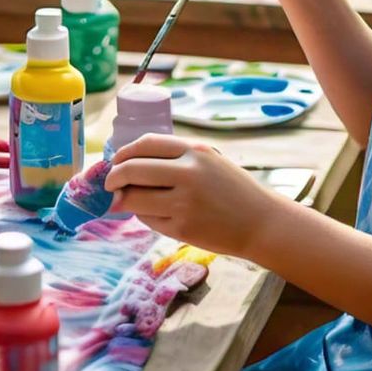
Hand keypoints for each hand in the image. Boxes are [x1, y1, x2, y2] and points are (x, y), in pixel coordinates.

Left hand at [104, 133, 275, 256]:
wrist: (262, 222)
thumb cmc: (232, 189)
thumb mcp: (209, 160)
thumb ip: (174, 158)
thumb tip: (128, 163)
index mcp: (194, 150)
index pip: (145, 144)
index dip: (123, 153)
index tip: (115, 161)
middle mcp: (188, 172)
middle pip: (132, 169)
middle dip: (114, 177)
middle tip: (109, 184)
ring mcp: (184, 201)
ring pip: (135, 197)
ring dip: (124, 199)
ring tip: (127, 200)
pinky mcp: (183, 227)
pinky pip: (147, 219)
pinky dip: (142, 216)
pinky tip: (151, 214)